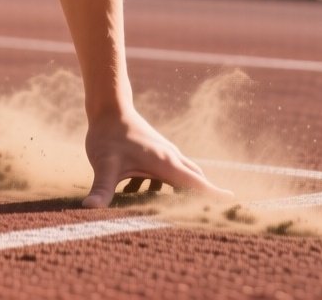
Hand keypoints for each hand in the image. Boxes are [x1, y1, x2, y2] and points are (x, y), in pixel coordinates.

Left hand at [81, 110, 232, 207]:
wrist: (108, 107)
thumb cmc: (108, 136)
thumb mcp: (103, 165)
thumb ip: (100, 189)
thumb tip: (89, 209)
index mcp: (165, 164)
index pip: (195, 183)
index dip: (213, 194)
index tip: (233, 201)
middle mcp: (170, 158)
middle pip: (195, 180)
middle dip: (204, 196)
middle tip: (215, 212)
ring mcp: (164, 153)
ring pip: (183, 175)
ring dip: (186, 191)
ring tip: (186, 208)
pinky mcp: (156, 151)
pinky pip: (169, 172)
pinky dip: (168, 184)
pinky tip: (144, 193)